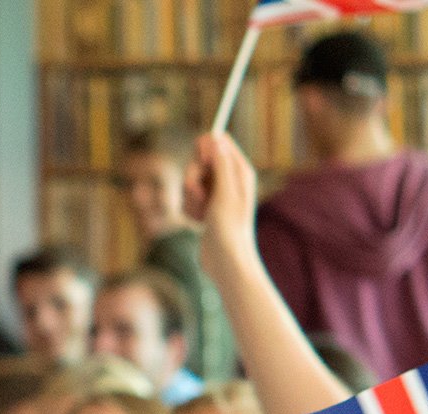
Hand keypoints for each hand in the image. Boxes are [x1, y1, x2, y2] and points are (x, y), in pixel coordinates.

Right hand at [188, 132, 259, 276]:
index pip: (219, 143)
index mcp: (239, 171)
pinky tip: (198, 222)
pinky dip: (189, 210)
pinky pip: (188, 199)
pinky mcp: (205, 209)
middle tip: (198, 194)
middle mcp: (228, 180)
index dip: (205, 149)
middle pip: (200, 161)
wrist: (226, 261)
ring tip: (200, 214)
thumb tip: (214, 138)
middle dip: (192, 177)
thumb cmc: (230, 228)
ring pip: (191, 181)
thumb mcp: (225, 192)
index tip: (201, 161)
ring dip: (189, 198)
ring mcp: (216, 195)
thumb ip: (220, 163)